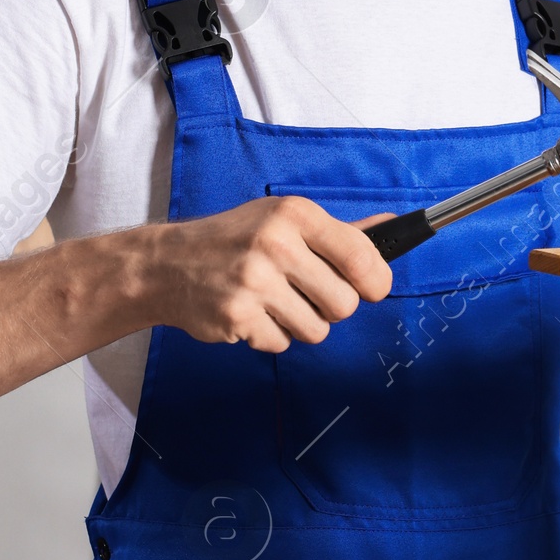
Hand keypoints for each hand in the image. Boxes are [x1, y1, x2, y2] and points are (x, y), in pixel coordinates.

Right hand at [153, 196, 391, 349]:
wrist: (166, 265)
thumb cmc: (235, 240)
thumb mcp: (285, 221)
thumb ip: (341, 231)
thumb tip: (394, 226)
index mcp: (295, 214)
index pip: (362, 256)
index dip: (377, 282)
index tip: (373, 289)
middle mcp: (275, 244)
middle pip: (345, 303)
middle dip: (332, 307)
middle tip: (306, 294)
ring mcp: (254, 282)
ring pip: (317, 330)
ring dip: (301, 324)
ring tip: (275, 303)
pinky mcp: (237, 316)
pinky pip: (282, 344)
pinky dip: (270, 336)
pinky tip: (251, 313)